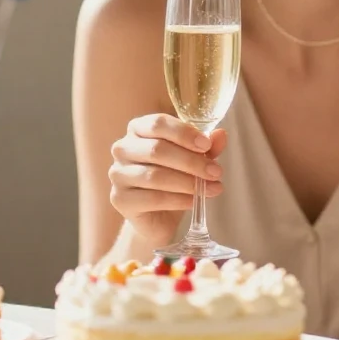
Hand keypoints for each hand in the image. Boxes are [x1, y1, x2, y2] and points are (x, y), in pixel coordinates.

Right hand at [109, 114, 226, 243]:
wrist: (157, 216)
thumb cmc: (173, 178)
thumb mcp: (193, 159)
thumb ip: (206, 146)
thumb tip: (220, 134)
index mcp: (138, 129)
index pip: (158, 123)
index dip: (184, 133)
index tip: (207, 145)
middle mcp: (123, 148)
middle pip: (157, 150)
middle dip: (191, 162)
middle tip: (216, 172)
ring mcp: (118, 174)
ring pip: (155, 176)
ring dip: (188, 182)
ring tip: (212, 188)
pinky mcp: (120, 199)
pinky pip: (153, 198)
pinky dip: (178, 199)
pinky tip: (194, 201)